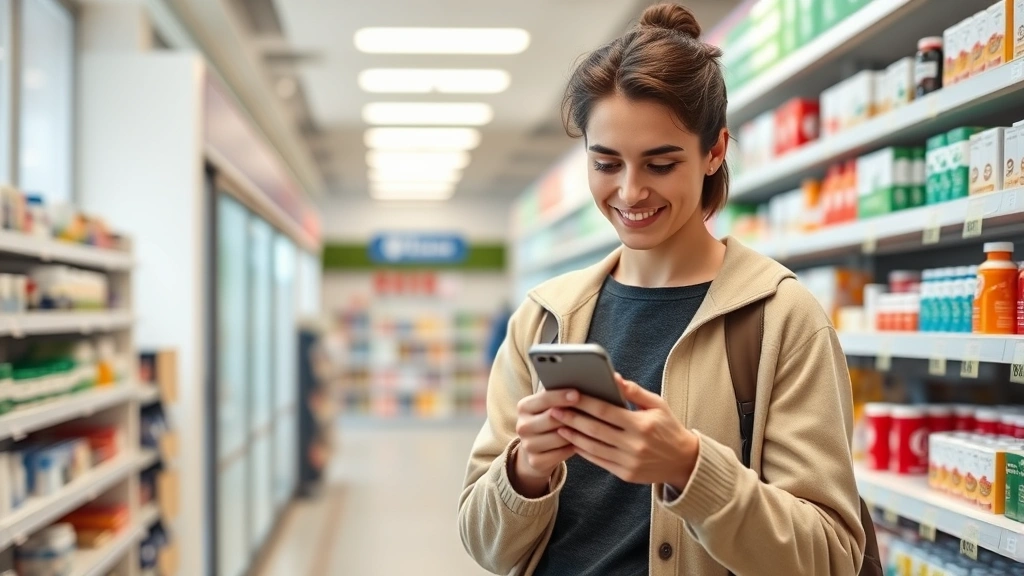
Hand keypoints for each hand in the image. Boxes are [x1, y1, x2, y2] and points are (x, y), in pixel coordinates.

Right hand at [510, 389, 580, 497]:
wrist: (537, 448)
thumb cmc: (551, 420)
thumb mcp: (551, 406)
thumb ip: (560, 396)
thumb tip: (581, 387)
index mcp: (524, 406)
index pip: (544, 399)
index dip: (561, 396)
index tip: (578, 394)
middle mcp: (522, 425)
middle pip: (552, 419)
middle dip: (572, 415)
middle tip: (592, 412)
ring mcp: (527, 445)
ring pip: (559, 437)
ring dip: (575, 433)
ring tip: (590, 428)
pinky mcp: (535, 461)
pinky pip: (560, 454)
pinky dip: (572, 448)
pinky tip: (581, 443)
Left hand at [551, 373, 699, 489]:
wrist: (684, 461)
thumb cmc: (668, 428)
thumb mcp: (658, 405)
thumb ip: (635, 391)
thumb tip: (614, 377)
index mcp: (641, 424)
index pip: (606, 410)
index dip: (585, 402)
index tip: (568, 394)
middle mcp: (634, 444)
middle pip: (595, 429)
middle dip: (572, 418)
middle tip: (553, 409)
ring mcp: (628, 461)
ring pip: (593, 447)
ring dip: (573, 436)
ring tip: (558, 425)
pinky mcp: (625, 474)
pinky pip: (598, 461)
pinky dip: (583, 451)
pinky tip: (572, 441)